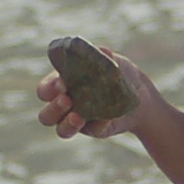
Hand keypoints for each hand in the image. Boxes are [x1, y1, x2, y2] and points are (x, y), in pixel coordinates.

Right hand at [34, 53, 151, 139]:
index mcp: (61, 86)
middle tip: (67, 100)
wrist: (139, 92)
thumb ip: (103, 55)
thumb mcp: (110, 60)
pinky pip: (94, 131)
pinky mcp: (97, 130)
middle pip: (46, 116)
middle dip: (54, 109)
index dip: (49, 88)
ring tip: (78, 117)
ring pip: (62, 130)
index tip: (62, 83)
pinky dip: (99, 125)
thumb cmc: (115, 72)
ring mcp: (79, 121)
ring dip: (67, 125)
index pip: (45, 91)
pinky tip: (106, 120)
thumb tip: (104, 51)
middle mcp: (65, 106)